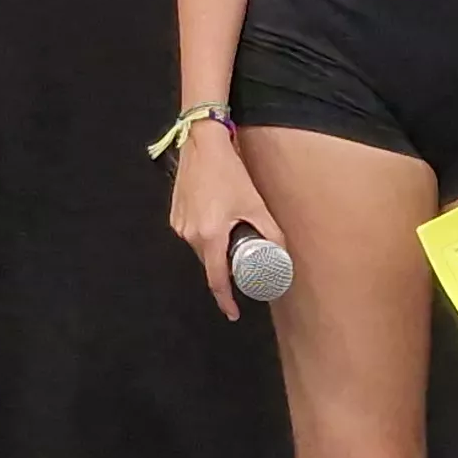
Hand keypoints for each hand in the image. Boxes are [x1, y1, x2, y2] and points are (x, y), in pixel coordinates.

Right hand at [167, 130, 284, 323]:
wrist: (202, 145)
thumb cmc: (229, 173)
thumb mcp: (255, 204)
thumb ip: (269, 232)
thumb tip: (282, 253)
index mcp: (209, 236)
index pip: (216, 279)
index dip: (226, 299)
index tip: (234, 312)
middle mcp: (190, 234)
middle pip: (209, 263)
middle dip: (226, 265)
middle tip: (244, 257)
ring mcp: (179, 225)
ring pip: (201, 248)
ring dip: (216, 247)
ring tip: (231, 228)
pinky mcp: (175, 215)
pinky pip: (192, 234)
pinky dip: (205, 234)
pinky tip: (217, 215)